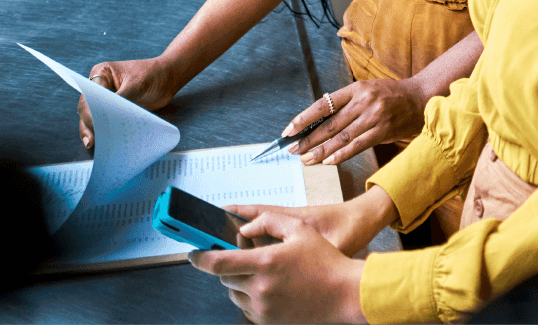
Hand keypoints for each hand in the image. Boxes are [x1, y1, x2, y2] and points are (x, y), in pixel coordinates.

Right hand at [77, 58, 175, 148]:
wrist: (168, 79)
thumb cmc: (153, 75)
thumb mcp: (136, 85)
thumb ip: (120, 99)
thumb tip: (107, 116)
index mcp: (102, 73)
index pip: (89, 94)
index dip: (89, 111)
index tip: (94, 125)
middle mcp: (101, 86)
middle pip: (88, 107)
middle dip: (88, 123)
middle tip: (91, 140)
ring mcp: (107, 99)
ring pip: (94, 117)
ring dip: (94, 130)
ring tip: (93, 144)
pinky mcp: (115, 110)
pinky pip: (106, 121)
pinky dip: (105, 131)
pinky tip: (105, 142)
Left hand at [190, 210, 367, 323]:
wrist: (345, 295)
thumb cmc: (325, 261)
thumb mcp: (300, 229)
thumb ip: (268, 221)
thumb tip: (243, 230)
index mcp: (266, 263)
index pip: (218, 263)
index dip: (200, 258)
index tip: (192, 253)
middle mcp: (261, 288)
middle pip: (225, 277)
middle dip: (228, 265)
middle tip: (245, 256)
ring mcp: (264, 308)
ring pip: (234, 293)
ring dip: (238, 281)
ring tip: (260, 272)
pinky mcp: (269, 321)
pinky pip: (247, 308)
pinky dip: (249, 297)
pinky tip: (268, 287)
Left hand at [285, 78, 427, 165]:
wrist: (421, 97)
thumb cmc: (390, 95)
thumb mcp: (367, 91)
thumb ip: (347, 106)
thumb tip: (320, 125)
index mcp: (355, 89)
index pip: (323, 105)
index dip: (303, 119)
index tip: (289, 130)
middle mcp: (363, 101)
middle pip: (329, 124)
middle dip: (308, 139)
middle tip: (293, 150)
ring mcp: (373, 117)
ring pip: (341, 137)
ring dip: (321, 151)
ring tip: (306, 160)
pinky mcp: (383, 131)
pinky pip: (358, 145)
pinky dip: (342, 154)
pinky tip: (329, 161)